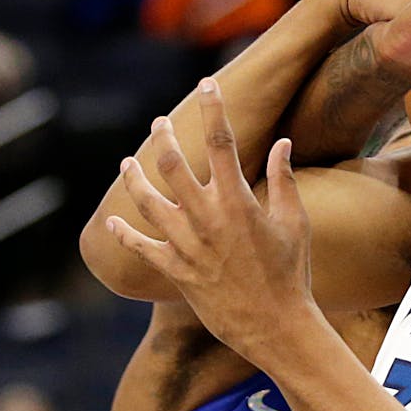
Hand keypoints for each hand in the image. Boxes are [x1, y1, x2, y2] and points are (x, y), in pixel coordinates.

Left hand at [106, 78, 312, 364]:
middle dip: (163, 136)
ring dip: (135, 178)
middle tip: (158, 122)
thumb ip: (284, 181)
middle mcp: (207, 218)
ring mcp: (187, 245)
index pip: (222, 142)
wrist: (276, 325)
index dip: (213, 108)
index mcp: (238, 201)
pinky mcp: (176, 271)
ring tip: (128, 162)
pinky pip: (141, 248)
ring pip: (149, 201)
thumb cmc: (291, 273)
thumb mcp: (295, 224)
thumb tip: (282, 143)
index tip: (206, 84)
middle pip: (174, 164)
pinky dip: (125, 234)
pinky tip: (114, 220)